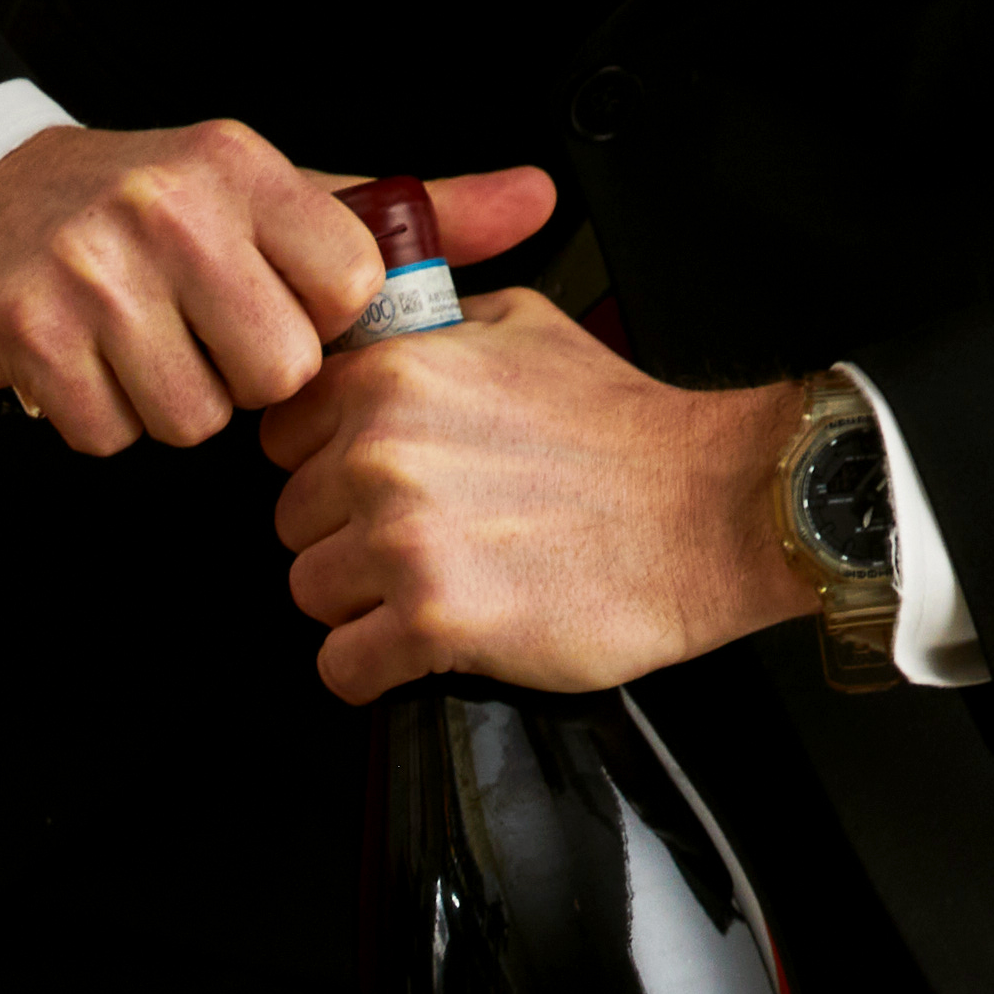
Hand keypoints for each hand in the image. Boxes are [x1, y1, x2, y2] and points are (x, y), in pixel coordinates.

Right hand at [0, 128, 560, 455]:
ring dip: (171, 406)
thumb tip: (535, 199)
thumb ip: (412, 211)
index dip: (317, 327)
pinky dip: (102, 418)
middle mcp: (170, 207)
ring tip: (146, 350)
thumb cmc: (148, 209)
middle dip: (244, 380)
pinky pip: (109, 433)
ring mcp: (93, 268)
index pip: (344, 293)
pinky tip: (93, 365)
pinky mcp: (30, 328)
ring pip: (191, 419)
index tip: (277, 308)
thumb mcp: (283, 193)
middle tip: (205, 339)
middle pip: (274, 374)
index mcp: (244, 169)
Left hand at [253, 292, 813, 700]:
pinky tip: (431, 643)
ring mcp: (402, 540)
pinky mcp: (432, 622)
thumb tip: (364, 331)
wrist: (711, 509)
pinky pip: (342, 668)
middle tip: (427, 540)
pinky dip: (377, 669)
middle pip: (292, 521)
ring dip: (363, 603)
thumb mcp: (521, 324)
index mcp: (390, 376)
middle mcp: (380, 453)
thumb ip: (427, 328)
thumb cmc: (624, 428)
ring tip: (441, 586)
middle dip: (346, 537)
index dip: (324, 465)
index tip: (372, 484)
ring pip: (312, 594)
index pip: (282, 436)